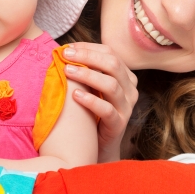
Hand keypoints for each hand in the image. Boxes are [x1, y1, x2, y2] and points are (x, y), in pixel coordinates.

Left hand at [61, 42, 137, 162]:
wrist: (98, 146)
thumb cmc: (91, 112)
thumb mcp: (91, 88)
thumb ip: (85, 70)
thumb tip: (64, 50)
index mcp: (125, 76)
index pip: (110, 53)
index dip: (89, 48)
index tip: (68, 48)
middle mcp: (130, 89)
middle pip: (113, 64)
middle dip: (88, 57)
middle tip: (66, 56)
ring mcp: (127, 107)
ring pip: (111, 85)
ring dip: (87, 75)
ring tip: (67, 71)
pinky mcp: (119, 124)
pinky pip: (107, 109)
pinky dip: (90, 100)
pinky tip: (75, 95)